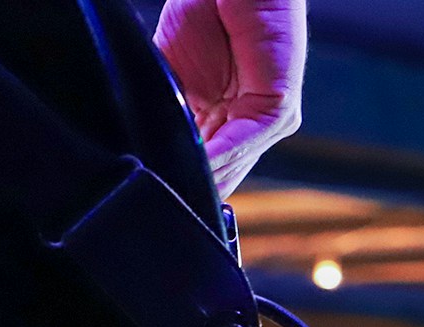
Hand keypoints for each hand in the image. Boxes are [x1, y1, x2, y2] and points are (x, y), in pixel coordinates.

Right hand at [154, 0, 305, 196]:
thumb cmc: (205, 14)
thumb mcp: (170, 73)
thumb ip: (165, 112)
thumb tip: (143, 151)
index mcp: (225, 123)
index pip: (206, 168)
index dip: (182, 184)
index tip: (152, 202)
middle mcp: (250, 128)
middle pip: (221, 175)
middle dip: (192, 191)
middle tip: (158, 209)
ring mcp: (269, 121)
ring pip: (233, 165)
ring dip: (202, 180)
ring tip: (171, 195)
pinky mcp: (280, 107)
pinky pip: (246, 140)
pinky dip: (220, 156)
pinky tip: (198, 167)